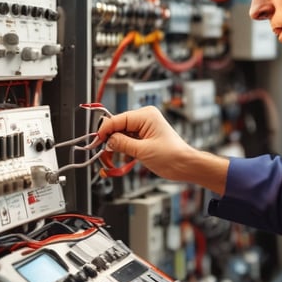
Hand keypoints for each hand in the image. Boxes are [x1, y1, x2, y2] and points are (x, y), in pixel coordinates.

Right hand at [96, 106, 229, 193]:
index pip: (117, 119)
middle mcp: (145, 118)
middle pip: (118, 126)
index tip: (96, 141)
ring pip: (122, 134)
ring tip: (113, 158)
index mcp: (146, 115)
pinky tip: (125, 157)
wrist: (185, 165)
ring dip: (117, 146)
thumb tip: (107, 140)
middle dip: (110, 140)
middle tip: (102, 153)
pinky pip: (128, 139)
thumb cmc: (172, 156)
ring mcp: (145, 127)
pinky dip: (124, 148)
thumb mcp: (143, 151)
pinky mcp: (145, 136)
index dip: (105, 130)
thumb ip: (122, 143)